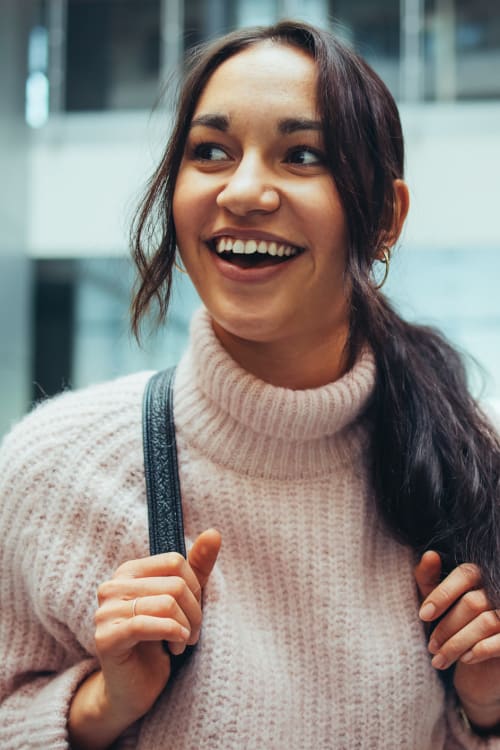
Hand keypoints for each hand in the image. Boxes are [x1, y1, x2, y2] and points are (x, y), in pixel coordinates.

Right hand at [68, 528, 220, 748]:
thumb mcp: (182, 600)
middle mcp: (112, 586)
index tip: (193, 611)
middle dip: (194, 612)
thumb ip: (197, 567)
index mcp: (129, 571)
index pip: (175, 561)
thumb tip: (214, 532)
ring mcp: (105, 611)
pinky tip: (176, 645)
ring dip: (185, 627)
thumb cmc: (159, 640)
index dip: (195, 587)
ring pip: (166, 603)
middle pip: (174, 584)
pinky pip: (147, 625)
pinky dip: (172, 633)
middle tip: (192, 632)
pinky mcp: (106, 637)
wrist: (133, 689)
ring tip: (182, 641)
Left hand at [415, 551, 499, 729]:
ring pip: (486, 622)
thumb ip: (429, 578)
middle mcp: (498, 591)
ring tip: (439, 658)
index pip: (466, 574)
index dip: (442, 593)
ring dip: (457, 643)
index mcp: (481, 576)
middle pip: (472, 602)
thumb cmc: (453, 625)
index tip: (423, 616)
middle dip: (446, 627)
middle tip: (431, 646)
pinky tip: (465, 659)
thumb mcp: (437, 602)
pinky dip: (480, 650)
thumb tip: (430, 554)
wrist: (478, 667)